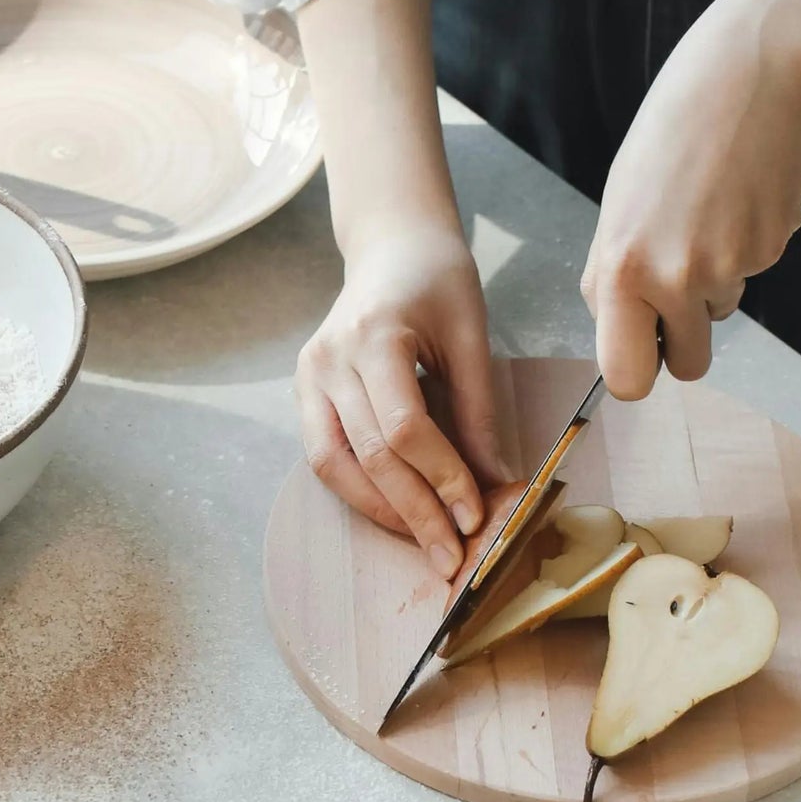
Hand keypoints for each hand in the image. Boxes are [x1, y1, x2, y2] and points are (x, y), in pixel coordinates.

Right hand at [296, 221, 507, 578]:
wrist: (392, 245)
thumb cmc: (438, 280)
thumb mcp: (472, 336)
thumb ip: (478, 412)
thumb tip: (496, 485)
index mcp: (374, 335)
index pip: (404, 428)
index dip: (440, 478)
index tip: (475, 516)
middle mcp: (329, 359)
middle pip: (368, 454)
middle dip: (415, 512)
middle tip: (451, 556)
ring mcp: (308, 375)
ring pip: (334, 464)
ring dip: (381, 511)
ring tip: (424, 542)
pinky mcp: (304, 390)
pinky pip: (324, 455)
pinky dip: (360, 490)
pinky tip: (396, 511)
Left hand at [581, 0, 800, 400]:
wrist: (742, 82)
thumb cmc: (668, 143)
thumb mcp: (615, 215)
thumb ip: (612, 283)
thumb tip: (621, 338)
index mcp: (621, 272)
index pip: (627, 377)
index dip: (638, 373)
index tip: (642, 356)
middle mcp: (675, 279)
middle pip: (688, 366)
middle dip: (685, 343)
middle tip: (679, 296)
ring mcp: (730, 267)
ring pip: (720, 313)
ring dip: (713, 282)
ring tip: (704, 216)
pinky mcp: (772, 250)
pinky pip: (752, 274)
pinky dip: (745, 247)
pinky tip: (735, 201)